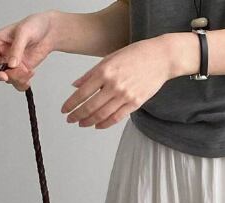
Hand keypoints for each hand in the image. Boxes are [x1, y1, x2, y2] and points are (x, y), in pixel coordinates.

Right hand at [0, 12, 57, 90]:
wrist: (49, 31)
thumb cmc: (34, 26)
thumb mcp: (24, 33)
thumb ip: (17, 49)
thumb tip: (11, 65)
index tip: (5, 76)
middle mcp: (2, 54)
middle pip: (0, 74)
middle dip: (12, 76)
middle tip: (24, 71)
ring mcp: (12, 63)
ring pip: (10, 80)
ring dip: (20, 79)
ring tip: (30, 71)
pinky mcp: (22, 69)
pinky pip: (19, 82)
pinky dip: (24, 83)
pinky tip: (31, 74)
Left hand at [61, 38, 177, 129]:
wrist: (160, 58)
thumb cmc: (135, 55)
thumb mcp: (109, 58)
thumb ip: (92, 73)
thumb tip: (76, 86)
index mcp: (104, 71)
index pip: (82, 93)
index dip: (71, 104)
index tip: (64, 110)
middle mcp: (113, 85)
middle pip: (90, 106)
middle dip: (78, 115)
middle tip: (70, 120)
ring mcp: (125, 95)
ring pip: (102, 114)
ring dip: (90, 121)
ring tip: (82, 124)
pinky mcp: (136, 103)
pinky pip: (117, 117)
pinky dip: (105, 123)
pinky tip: (98, 125)